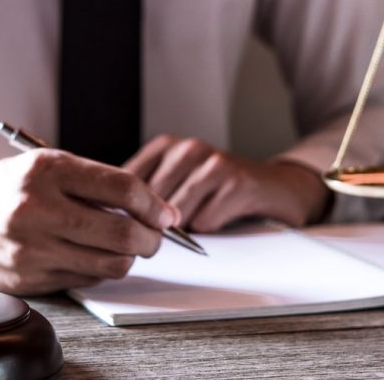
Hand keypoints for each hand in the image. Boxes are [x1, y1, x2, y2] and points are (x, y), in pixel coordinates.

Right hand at [0, 149, 178, 295]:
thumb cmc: (4, 189)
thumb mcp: (45, 166)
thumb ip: (95, 183)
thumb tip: (152, 208)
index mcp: (46, 170)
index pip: (122, 188)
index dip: (154, 204)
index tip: (165, 212)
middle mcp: (37, 209)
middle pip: (123, 232)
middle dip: (152, 237)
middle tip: (155, 235)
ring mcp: (32, 248)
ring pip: (111, 263)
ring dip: (130, 257)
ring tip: (128, 246)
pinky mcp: (29, 278)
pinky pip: (87, 279)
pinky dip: (101, 269)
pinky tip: (94, 255)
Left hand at [123, 135, 331, 232]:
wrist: (275, 187)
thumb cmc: (220, 191)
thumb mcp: (178, 183)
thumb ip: (145, 195)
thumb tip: (108, 219)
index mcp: (166, 146)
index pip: (125, 182)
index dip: (122, 210)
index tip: (126, 227)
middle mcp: (188, 149)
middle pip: (148, 201)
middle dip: (150, 224)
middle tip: (161, 238)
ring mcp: (213, 163)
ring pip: (175, 212)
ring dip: (182, 230)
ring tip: (194, 228)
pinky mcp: (237, 182)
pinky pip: (205, 220)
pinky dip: (208, 230)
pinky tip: (219, 221)